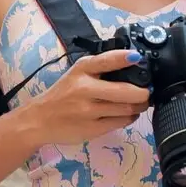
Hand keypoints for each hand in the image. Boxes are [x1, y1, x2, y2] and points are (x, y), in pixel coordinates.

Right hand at [22, 49, 150, 143]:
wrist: (39, 120)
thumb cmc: (62, 95)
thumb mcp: (76, 74)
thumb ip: (99, 69)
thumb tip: (134, 64)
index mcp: (81, 70)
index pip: (106, 60)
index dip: (125, 58)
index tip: (138, 58)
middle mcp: (84, 88)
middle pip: (125, 91)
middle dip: (143, 93)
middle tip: (147, 92)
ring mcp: (88, 110)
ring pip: (127, 108)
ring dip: (139, 106)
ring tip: (139, 103)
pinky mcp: (92, 128)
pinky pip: (121, 122)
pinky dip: (130, 117)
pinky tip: (128, 114)